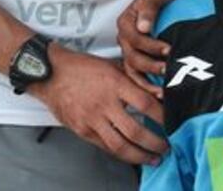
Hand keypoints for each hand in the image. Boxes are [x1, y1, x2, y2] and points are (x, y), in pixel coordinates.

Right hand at [32, 46, 166, 164]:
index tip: (172, 122)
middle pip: (135, 130)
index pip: (145, 104)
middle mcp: (104, 103)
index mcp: (114, 84)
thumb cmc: (81, 67)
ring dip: (139, 155)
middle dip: (154, 143)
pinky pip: (105, 147)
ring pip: (119, 145)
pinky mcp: (82, 130)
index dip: (162, 116)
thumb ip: (133, 79)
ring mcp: (92, 119)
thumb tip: (157, 91)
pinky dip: (120, 153)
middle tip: (166, 147)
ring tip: (152, 158)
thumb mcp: (112, 65)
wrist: (50, 73)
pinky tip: (130, 154)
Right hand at [117, 0, 178, 96]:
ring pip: (132, 72)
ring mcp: (129, 52)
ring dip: (147, 83)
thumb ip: (149, 8)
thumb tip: (143, 27)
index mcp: (125, 23)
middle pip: (132, 58)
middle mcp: (124, 40)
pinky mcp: (136, 62)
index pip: (135, 39)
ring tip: (162, 90)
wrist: (168, 2)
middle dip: (151, 65)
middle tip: (168, 69)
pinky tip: (158, 96)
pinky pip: (137, 79)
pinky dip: (146, 88)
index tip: (169, 49)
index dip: (151, 45)